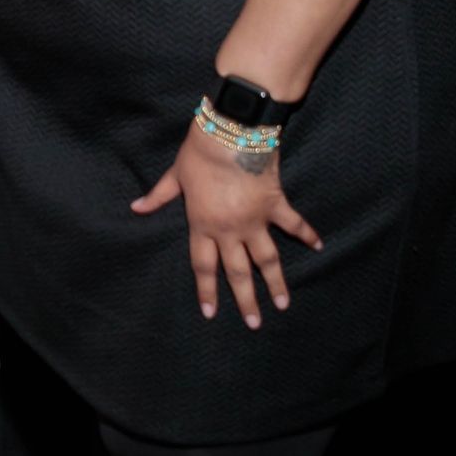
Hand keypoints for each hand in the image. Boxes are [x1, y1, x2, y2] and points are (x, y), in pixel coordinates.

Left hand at [132, 122, 320, 329]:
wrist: (231, 132)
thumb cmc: (199, 152)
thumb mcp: (175, 175)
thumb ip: (158, 196)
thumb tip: (136, 207)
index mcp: (202, 225)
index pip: (204, 266)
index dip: (206, 291)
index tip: (211, 312)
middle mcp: (229, 230)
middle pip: (238, 272)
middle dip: (246, 300)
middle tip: (254, 323)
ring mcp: (255, 220)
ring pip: (267, 259)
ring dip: (275, 283)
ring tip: (282, 304)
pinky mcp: (275, 204)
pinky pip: (294, 224)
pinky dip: (307, 234)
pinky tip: (319, 247)